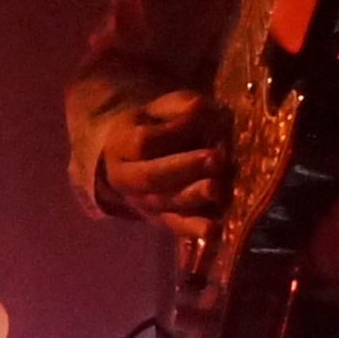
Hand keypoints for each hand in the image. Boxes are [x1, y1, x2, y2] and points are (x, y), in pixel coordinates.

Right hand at [96, 89, 225, 225]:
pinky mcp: (162, 220)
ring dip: (194, 197)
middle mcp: (125, 179)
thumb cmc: (157, 126)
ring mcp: (142, 203)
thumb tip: (204, 111)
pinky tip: (214, 231)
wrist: (138, 159)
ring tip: (218, 188)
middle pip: (151, 177)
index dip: (173, 132)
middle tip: (215, 158)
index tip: (204, 118)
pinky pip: (176, 227)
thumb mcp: (165, 108)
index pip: (143, 142)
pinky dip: (195, 230)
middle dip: (184, 168)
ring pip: (165, 204)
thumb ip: (183, 106)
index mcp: (120, 145)